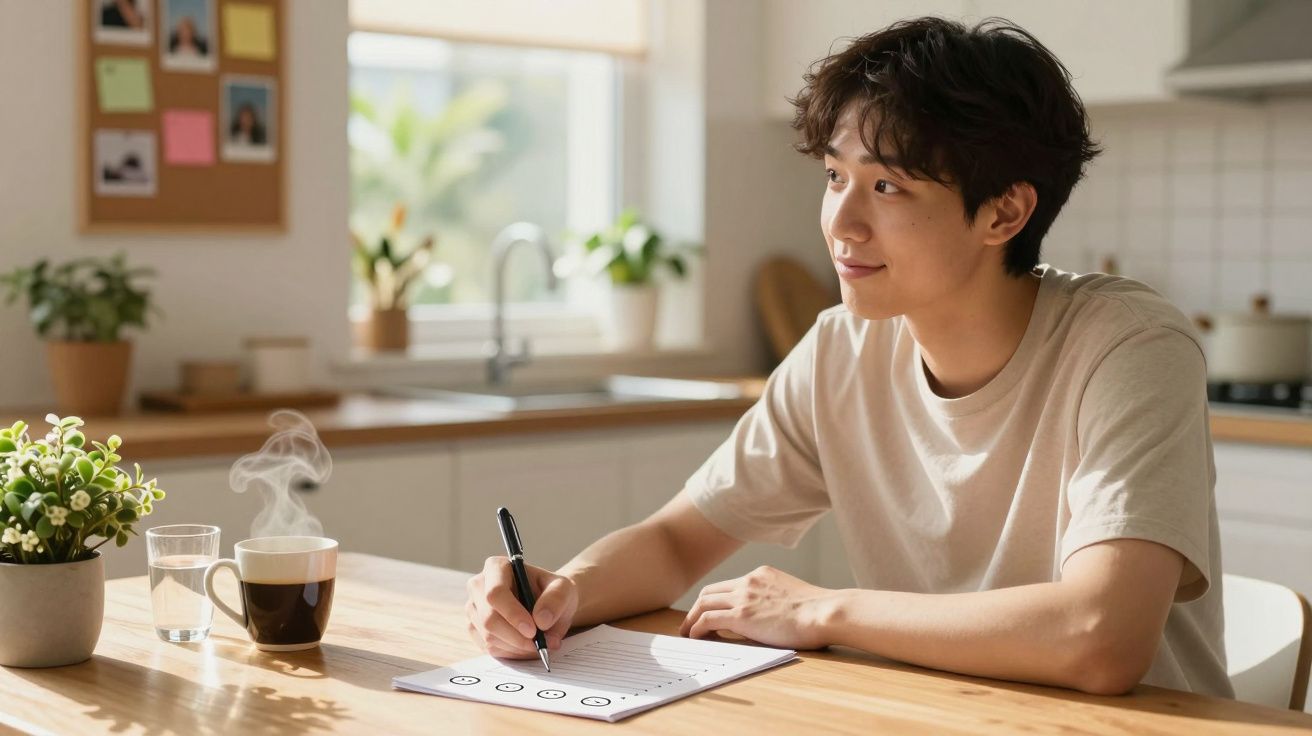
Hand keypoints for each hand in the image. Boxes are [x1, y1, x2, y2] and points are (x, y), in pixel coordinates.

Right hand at [466, 556, 578, 658]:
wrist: (547, 605)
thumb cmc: (552, 592)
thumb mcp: (563, 588)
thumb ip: (556, 599)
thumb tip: (541, 620)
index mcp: (496, 567)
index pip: (495, 593)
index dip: (512, 614)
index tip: (533, 630)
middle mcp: (479, 586)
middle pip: (489, 618)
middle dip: (516, 637)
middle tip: (540, 644)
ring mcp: (474, 609)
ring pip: (489, 636)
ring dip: (517, 646)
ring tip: (539, 643)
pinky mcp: (475, 629)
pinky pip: (490, 648)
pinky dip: (512, 652)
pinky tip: (526, 645)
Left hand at [678, 565, 838, 649]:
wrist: (825, 612)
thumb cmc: (818, 612)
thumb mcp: (791, 597)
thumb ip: (771, 602)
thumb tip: (760, 621)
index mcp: (762, 574)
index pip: (729, 585)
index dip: (715, 599)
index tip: (710, 611)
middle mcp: (749, 581)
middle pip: (710, 591)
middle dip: (697, 607)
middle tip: (691, 622)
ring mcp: (744, 596)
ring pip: (704, 602)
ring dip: (692, 618)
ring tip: (687, 632)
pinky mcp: (741, 614)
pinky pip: (708, 618)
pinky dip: (697, 627)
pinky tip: (694, 637)